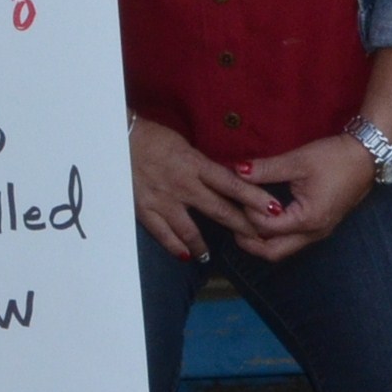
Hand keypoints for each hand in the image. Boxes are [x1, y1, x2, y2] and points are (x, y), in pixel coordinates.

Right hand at [125, 114, 269, 262]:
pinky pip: (164, 234)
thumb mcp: (184, 145)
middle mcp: (183, 185)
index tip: (274, 208)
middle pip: (218, 210)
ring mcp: (164, 200)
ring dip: (205, 245)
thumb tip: (226, 178)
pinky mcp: (145, 209)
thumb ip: (202, 165)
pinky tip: (186, 255)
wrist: (117, 138)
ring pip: (191, 230)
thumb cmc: (153, 136)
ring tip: (211, 255)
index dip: (254, 197)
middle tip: (258, 238)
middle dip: (241, 225)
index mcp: (194, 164)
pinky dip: (176, 246)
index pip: (231, 184)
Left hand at [223, 133, 378, 262]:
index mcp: (307, 220)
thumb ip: (265, 169)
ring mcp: (319, 232)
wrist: (367, 157)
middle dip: (250, 243)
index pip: (267, 228)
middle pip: (274, 252)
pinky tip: (263, 219)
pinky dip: (275, 235)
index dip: (247, 214)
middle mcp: (313, 233)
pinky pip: (293, 240)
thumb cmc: (334, 158)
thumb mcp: (297, 161)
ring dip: (262, 241)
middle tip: (230, 225)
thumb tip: (237, 170)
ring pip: (284, 249)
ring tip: (242, 222)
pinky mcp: (321, 225)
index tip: (234, 196)